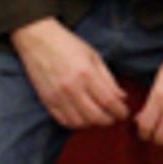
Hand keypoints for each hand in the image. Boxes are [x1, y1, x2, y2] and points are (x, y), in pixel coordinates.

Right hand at [11, 17, 128, 129]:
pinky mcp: (46, 101)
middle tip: (114, 117)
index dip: (120, 111)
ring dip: (92, 124)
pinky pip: (63, 121)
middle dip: (109, 120)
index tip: (124, 113)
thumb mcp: (94, 56)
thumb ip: (108, 79)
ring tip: (98, 117)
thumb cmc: (68, 45)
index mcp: (86, 73)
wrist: (38, 39)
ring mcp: (57, 96)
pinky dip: (76, 123)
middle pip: (95, 116)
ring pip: (80, 122)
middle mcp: (72, 87)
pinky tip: (82, 118)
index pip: (108, 101)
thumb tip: (122, 97)